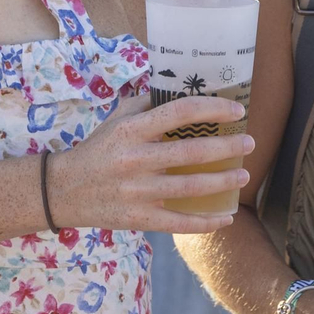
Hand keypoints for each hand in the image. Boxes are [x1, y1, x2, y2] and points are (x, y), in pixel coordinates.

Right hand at [46, 94, 253, 233]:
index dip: (212, 109)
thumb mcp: (116, 119)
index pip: (180, 113)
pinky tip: (226, 217)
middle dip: (228, 147)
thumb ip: (146, 103)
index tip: (236, 110)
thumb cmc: (97, 149)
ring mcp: (138, 192)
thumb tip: (181, 90)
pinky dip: (206, 222)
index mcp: (133, 130)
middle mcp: (137, 160)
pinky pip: (179, 222)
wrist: (63, 191)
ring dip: (224, 182)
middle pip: (193, 151)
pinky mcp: (139, 218)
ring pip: (191, 187)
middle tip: (250, 142)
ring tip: (244, 175)